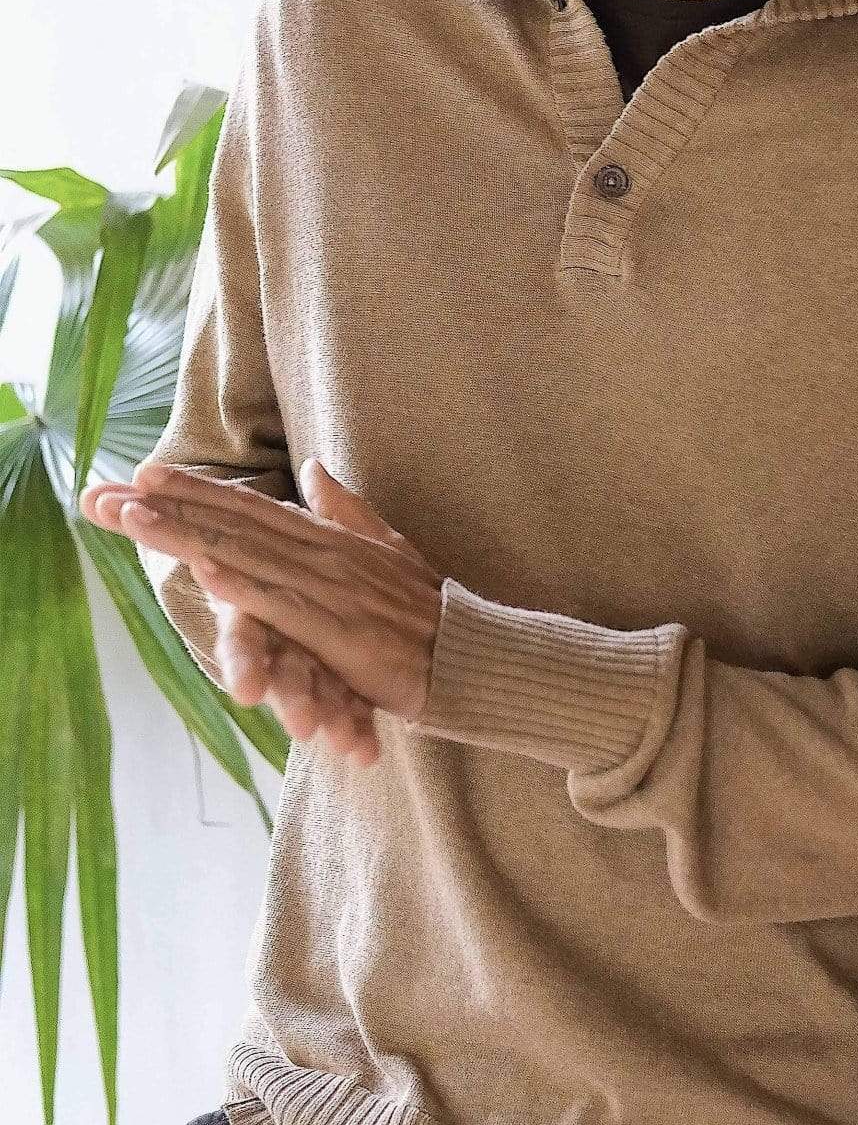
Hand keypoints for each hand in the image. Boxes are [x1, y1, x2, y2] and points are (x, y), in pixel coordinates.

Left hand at [81, 459, 445, 747]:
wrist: (474, 655)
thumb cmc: (431, 612)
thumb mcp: (390, 549)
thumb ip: (347, 510)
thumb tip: (314, 469)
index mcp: (332, 538)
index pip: (253, 507)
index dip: (199, 489)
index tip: (148, 471)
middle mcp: (325, 555)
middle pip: (236, 523)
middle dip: (174, 503)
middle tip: (116, 483)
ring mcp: (331, 590)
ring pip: (246, 557)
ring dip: (188, 536)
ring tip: (135, 518)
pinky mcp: (339, 632)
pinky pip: (284, 606)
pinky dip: (244, 587)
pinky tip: (206, 570)